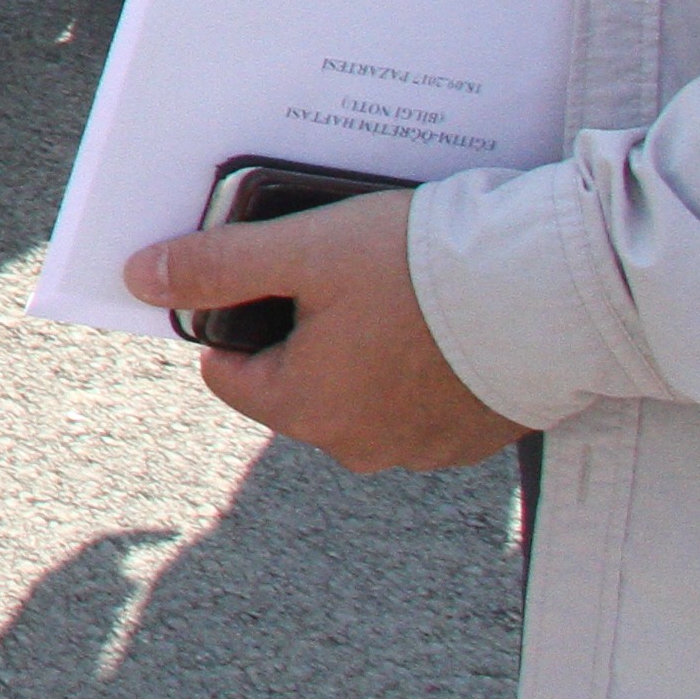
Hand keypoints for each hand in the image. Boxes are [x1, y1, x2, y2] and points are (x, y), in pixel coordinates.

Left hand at [125, 186, 526, 470]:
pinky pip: (418, 394)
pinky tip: (438, 314)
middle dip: (301, 326)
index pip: (228, 371)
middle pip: (294, 379)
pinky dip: (415, 358)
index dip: (235, 314)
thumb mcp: (303, 251)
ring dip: (360, 341)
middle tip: (338, 269)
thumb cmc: (423, 270)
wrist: (558, 291)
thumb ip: (216, 268)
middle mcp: (362, 446)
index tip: (267, 272)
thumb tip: (141, 277)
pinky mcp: (476, 434)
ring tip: (394, 284)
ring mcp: (424, 447)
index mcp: (307, 411)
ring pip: (358, 385)